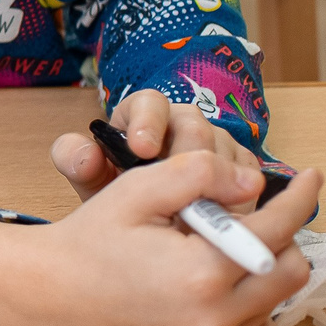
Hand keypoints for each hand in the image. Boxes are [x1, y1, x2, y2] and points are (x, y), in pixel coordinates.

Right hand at [0, 152, 321, 325]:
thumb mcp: (136, 189)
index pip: (277, 230)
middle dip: (279, 239)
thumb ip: (197, 173)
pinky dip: (259, 318)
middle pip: (292, 271)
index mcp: (201, 271)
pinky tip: (231, 296)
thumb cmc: (92, 238)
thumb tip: (254, 182)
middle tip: (248, 222)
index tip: (311, 179)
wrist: (53, 293)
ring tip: (224, 256)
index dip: (299, 199)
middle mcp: (214, 318)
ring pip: (279, 304)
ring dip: (264, 274)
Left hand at [50, 89, 264, 203]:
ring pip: (225, 153)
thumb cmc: (118, 189)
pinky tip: (220, 223)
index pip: (150, 102)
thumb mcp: (91, 180)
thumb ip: (77, 163)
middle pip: (195, 128)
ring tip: (195, 215)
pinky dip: (235, 200)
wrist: (148, 218)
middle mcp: (185, 122)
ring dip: (213, 185)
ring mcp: (219, 143)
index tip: (140, 148)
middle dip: (186, 159)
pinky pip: (248, 178)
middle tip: (175, 190)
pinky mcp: (243, 169)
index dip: (148, 122)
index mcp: (144, 113)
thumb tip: (85, 156)